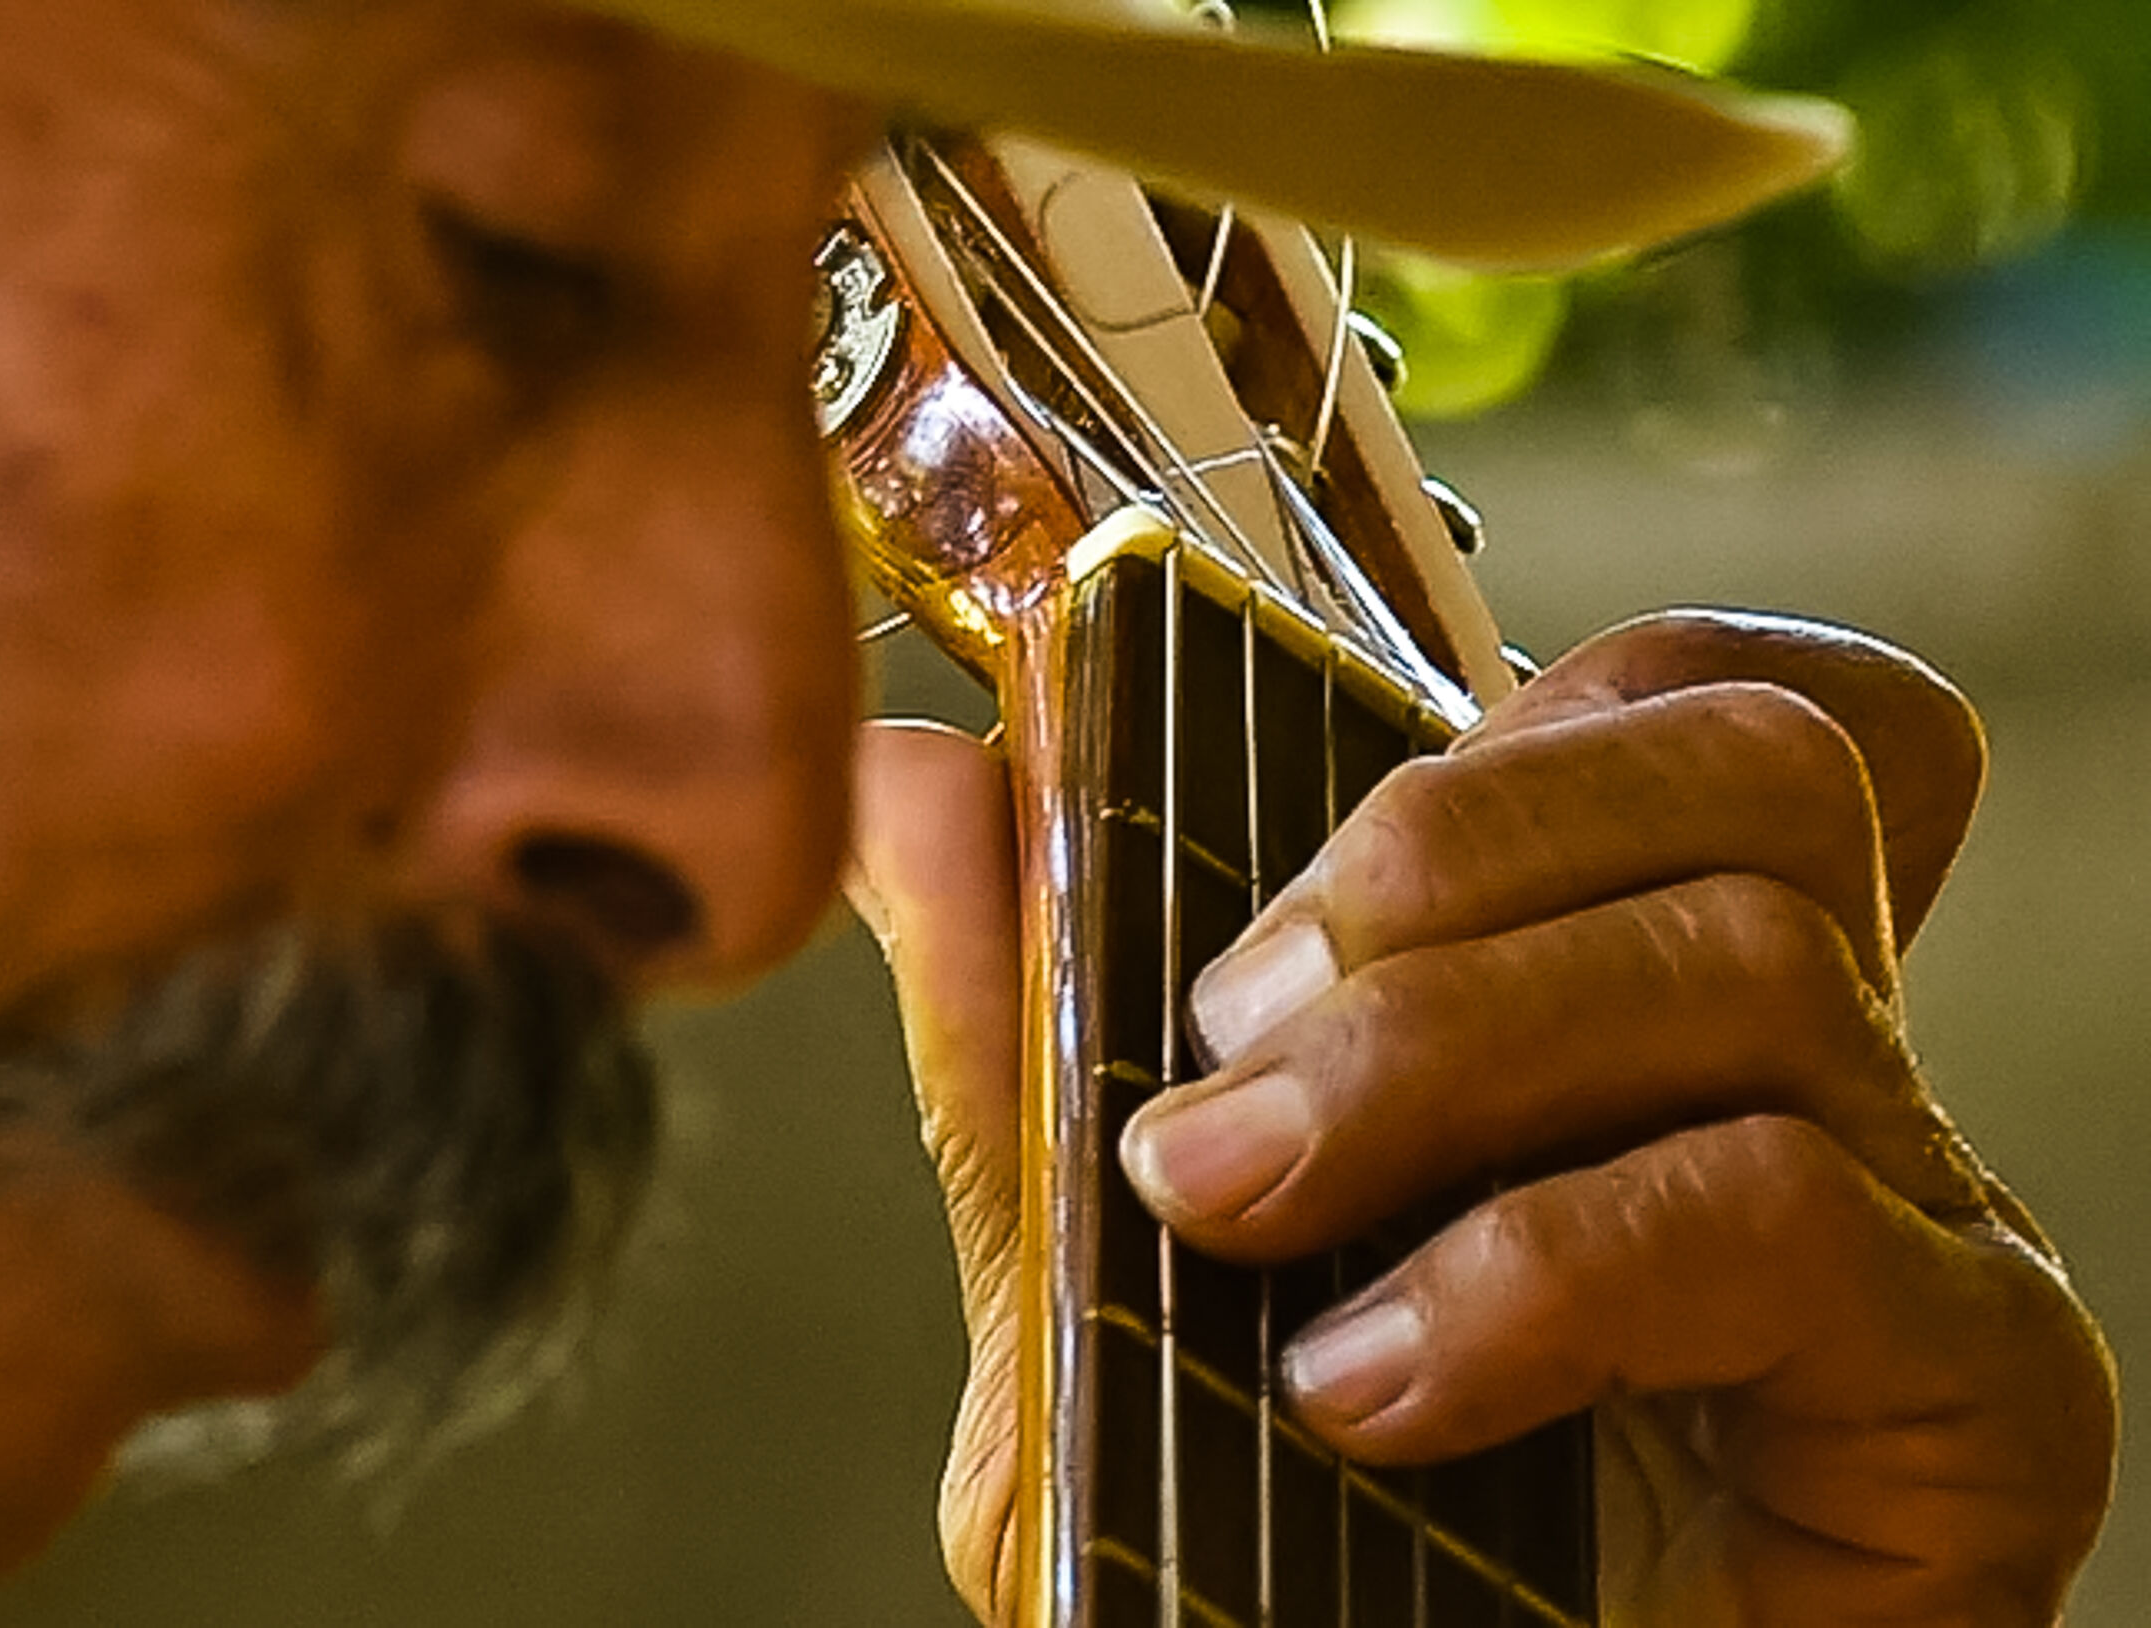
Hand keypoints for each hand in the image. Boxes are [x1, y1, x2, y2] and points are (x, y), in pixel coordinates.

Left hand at [849, 611, 2116, 1626]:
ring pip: (1744, 953)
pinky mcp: (1977, 1387)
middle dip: (1436, 855)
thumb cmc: (1280, 1554)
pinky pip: (1784, 1204)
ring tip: (1249, 1215)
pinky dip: (1533, 1270)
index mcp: (1616, 994)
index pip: (1670, 702)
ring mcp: (1908, 1206)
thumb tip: (921, 778)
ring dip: (1435, 1060)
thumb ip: (1031, 1028)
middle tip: (1227, 1041)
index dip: (1495, 720)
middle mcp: (1792, 1068)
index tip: (1254, 899)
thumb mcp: (1103, 1270)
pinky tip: (1379, 1385)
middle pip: (1739, 759)